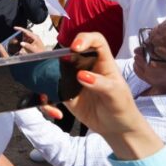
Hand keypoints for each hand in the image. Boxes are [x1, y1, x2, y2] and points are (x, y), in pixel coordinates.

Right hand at [15, 26, 44, 53]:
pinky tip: (20, 44)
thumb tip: (21, 43)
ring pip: (24, 37)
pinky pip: (25, 40)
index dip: (20, 29)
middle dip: (19, 34)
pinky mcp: (31, 42)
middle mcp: (33, 37)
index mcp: (35, 37)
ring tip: (16, 41)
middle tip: (14, 36)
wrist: (44, 55)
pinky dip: (22, 41)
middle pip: (25, 33)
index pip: (27, 31)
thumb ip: (28, 46)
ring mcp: (32, 39)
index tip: (15, 28)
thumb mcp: (34, 50)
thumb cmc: (40, 52)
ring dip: (20, 38)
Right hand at [44, 32, 163, 159]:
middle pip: (67, 52)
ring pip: (54, 72)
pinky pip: (50, 93)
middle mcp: (85, 67)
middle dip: (54, 57)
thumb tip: (80, 75)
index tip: (75, 48)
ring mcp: (72, 79)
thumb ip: (101, 84)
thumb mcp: (116, 95)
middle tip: (46, 65)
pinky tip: (55, 113)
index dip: (85, 39)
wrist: (115, 127)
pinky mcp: (64, 93)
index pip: (96, 41)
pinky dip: (47, 103)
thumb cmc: (121, 106)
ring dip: (44, 81)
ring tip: (45, 96)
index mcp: (102, 62)